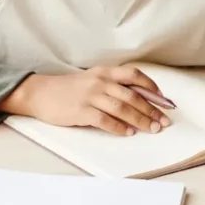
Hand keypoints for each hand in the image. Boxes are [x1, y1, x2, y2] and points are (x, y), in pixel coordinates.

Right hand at [0, 65, 171, 135]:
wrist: (40, 93)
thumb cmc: (69, 88)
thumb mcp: (92, 79)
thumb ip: (113, 86)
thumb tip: (140, 99)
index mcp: (104, 72)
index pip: (134, 76)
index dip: (152, 88)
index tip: (164, 101)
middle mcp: (100, 82)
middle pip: (133, 96)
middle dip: (152, 110)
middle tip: (164, 121)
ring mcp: (90, 96)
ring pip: (123, 108)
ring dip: (140, 120)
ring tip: (152, 129)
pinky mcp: (81, 111)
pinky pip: (105, 120)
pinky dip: (119, 127)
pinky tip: (129, 132)